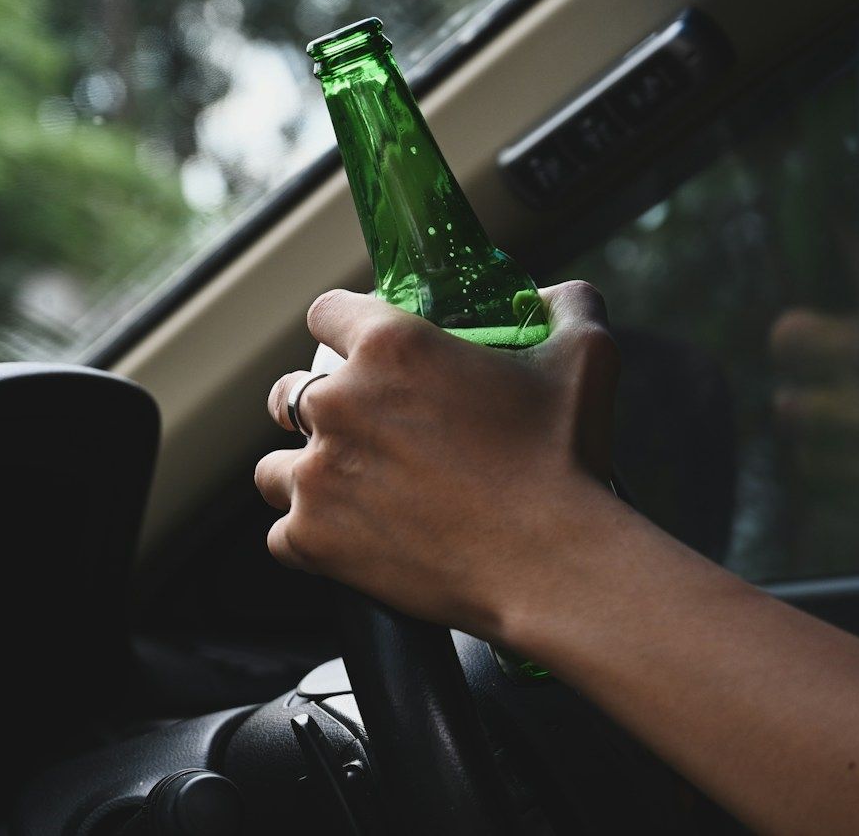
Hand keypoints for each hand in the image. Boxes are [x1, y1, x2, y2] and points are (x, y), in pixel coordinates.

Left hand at [255, 281, 625, 639]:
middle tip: (360, 432)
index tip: (360, 352)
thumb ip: (569, 307)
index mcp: (389, 346)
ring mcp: (318, 475)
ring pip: (273, 469)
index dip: (344, 329)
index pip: (326, 312)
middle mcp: (338, 402)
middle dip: (315, 408)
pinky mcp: (313, 538)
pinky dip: (309, 541)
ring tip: (346, 493)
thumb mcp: (584, 358)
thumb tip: (556, 298)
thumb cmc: (563, 459)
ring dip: (304, 477)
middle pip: (288, 393)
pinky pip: (280, 536)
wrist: (550, 561)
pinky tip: (345, 540)